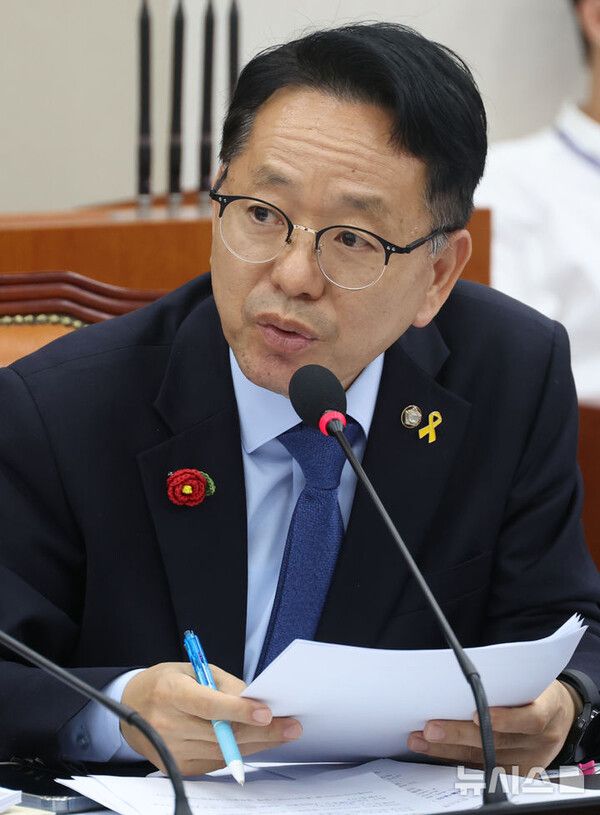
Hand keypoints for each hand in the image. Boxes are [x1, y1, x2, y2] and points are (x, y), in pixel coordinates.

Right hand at [121, 662, 301, 775]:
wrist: (131, 708)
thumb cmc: (166, 683)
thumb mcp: (193, 670)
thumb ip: (224, 685)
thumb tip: (256, 700)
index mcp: (170, 693)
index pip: (209, 705)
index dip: (239, 710)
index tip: (267, 712)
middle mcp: (168, 724)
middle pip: (222, 733)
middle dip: (262, 731)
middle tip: (292, 726)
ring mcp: (172, 750)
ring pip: (224, 750)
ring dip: (257, 742)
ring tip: (283, 733)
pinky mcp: (178, 766)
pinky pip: (216, 760)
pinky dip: (239, 750)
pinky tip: (257, 741)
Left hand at [407, 679, 577, 774]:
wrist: (561, 713)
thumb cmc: (536, 688)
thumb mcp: (530, 677)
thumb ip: (505, 680)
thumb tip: (461, 672)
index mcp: (548, 709)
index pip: (530, 718)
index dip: (505, 720)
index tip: (476, 715)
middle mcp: (540, 740)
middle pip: (499, 741)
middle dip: (460, 734)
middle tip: (430, 728)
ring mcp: (529, 759)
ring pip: (486, 758)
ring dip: (449, 749)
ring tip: (421, 740)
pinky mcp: (517, 773)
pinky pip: (484, 770)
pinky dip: (457, 761)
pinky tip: (435, 753)